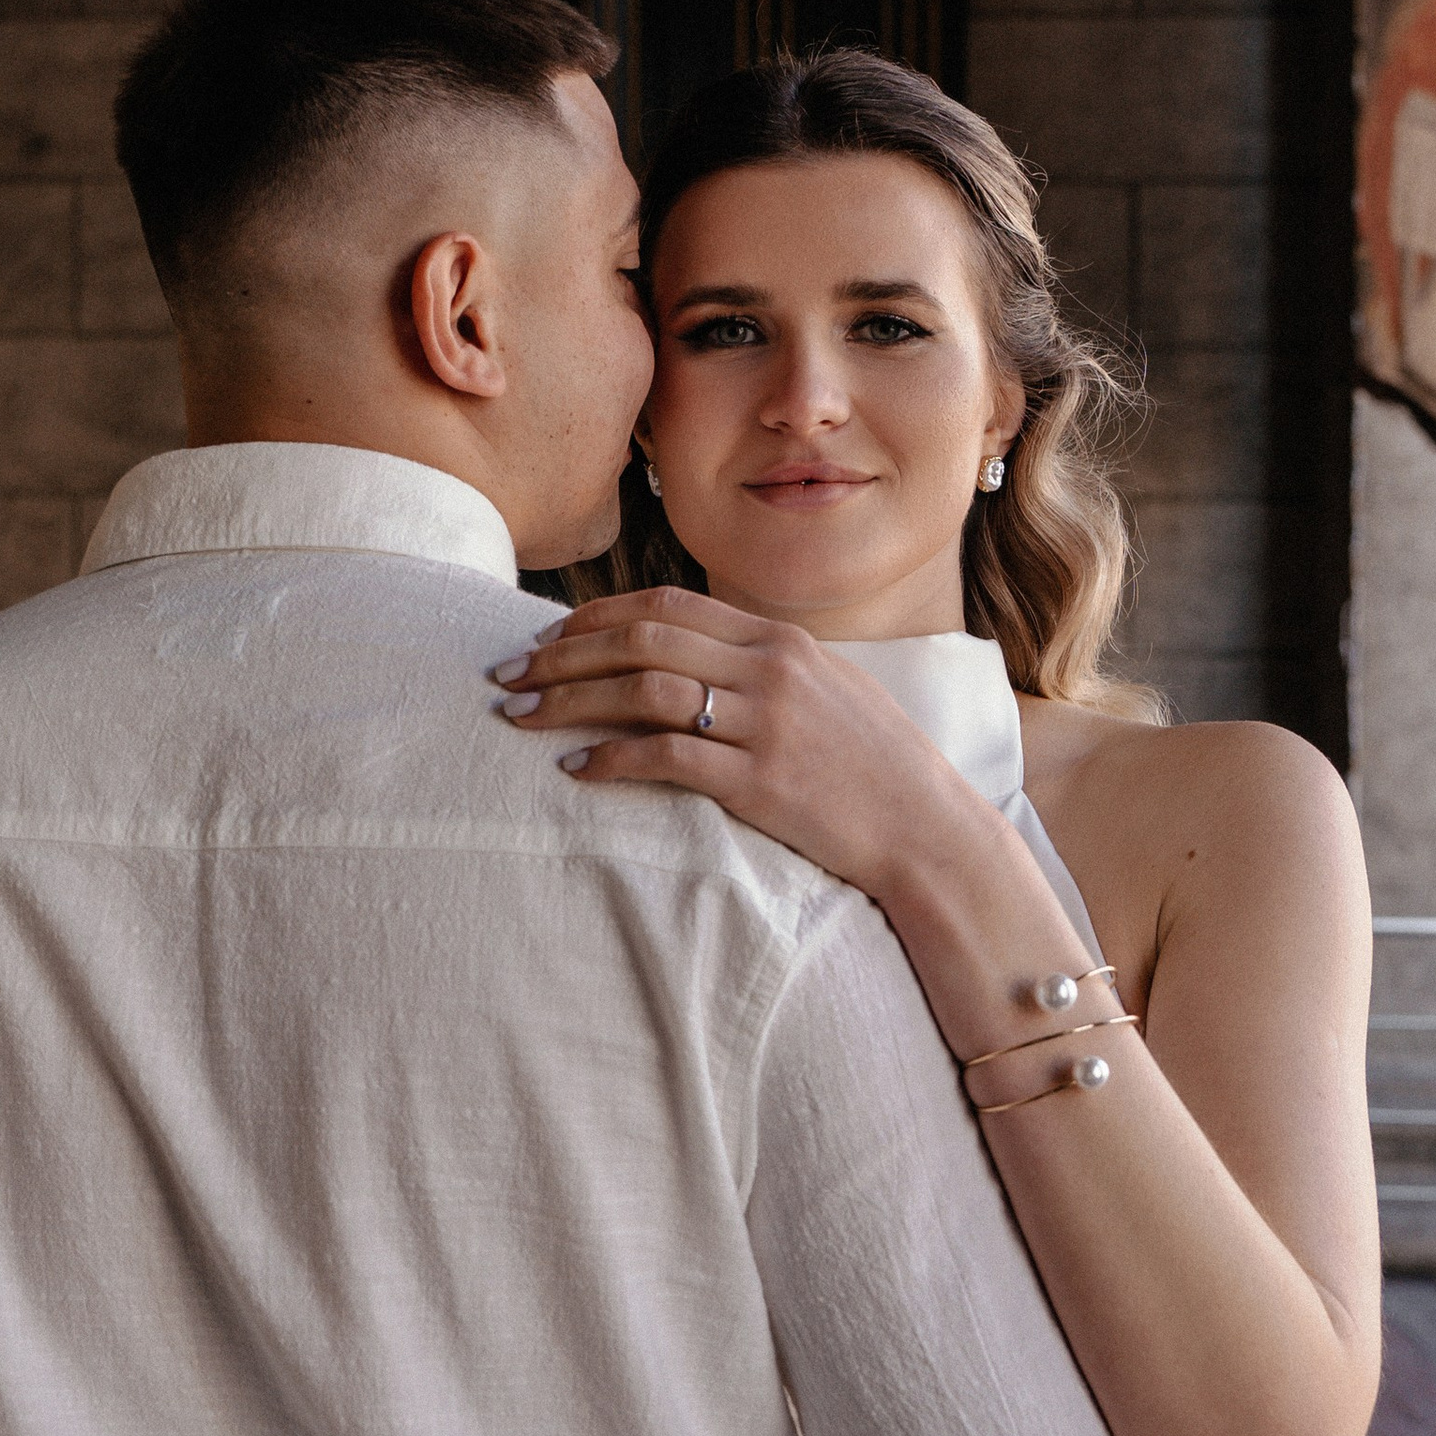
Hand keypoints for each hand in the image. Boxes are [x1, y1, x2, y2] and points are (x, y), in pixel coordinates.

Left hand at [489, 588, 980, 898]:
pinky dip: (610, 759)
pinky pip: (665, 757)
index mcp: (778, 640)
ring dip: (568, 699)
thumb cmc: (874, 766)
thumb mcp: (826, 689)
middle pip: (640, 638)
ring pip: (641, 689)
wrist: (927, 830)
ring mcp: (766, 723)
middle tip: (507, 672)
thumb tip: (689, 654)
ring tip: (519, 714)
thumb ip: (760, 665)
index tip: (544, 635)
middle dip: (561, 652)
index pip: (665, 605)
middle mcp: (769, 668)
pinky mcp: (760, 781)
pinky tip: (574, 770)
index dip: (594, 616)